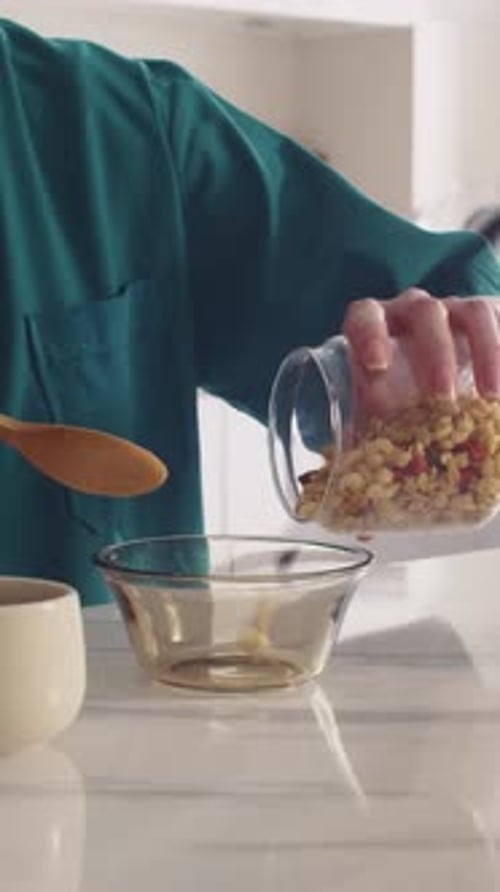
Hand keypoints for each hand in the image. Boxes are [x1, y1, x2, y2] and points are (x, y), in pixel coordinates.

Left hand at [343, 288, 499, 413]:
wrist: (445, 384)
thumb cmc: (400, 401)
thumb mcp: (383, 410)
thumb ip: (374, 424)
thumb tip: (370, 450)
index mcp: (378, 327)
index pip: (365, 315)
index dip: (369, 334)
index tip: (376, 365)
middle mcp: (415, 311)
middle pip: (425, 312)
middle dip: (435, 352)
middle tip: (442, 395)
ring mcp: (457, 309)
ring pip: (474, 313)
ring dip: (485, 351)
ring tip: (490, 396)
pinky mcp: (492, 315)